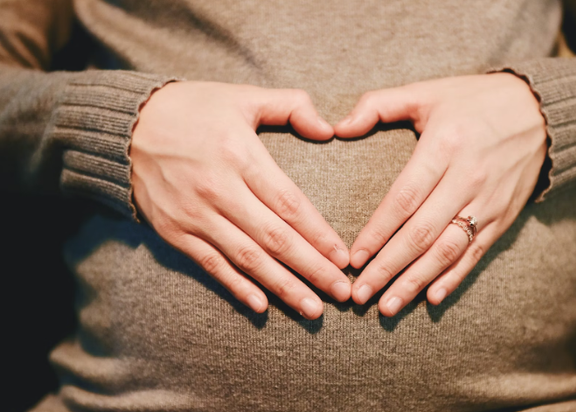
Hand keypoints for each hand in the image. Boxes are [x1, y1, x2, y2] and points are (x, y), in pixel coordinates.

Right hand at [131, 82, 350, 319]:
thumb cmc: (193, 109)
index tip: (344, 258)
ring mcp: (194, 215)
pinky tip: (262, 306)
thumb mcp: (243, 96)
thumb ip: (291, 106)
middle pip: (274, 238)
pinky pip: (211, 265)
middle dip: (312, 269)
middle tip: (341, 293)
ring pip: (247, 259)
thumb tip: (329, 129)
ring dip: (283, 287)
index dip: (319, 235)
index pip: (289, 204)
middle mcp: (218, 189)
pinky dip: (236, 287)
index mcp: (240, 155)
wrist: (126, 125)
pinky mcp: (174, 231)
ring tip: (313, 308)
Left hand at [334, 73, 546, 315]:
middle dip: (388, 267)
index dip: (377, 232)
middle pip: (422, 233)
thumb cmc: (473, 101)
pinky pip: (476, 253)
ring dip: (416, 282)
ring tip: (387, 307)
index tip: (353, 258)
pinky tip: (431, 298)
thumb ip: (378, 105)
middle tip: (360, 294)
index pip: (404, 198)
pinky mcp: (503, 216)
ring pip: (447, 250)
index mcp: (444, 147)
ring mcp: (488, 201)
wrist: (540, 111)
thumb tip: (337, 128)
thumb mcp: (426, 91)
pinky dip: (454, 278)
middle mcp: (467, 178)